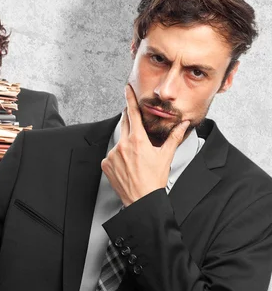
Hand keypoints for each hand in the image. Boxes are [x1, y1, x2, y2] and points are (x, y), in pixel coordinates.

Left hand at [101, 85, 189, 205]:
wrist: (142, 201)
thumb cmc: (154, 180)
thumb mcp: (166, 157)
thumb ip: (174, 137)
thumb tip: (184, 124)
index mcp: (138, 140)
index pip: (133, 113)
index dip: (129, 99)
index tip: (126, 89)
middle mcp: (122, 144)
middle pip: (125, 124)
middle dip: (131, 123)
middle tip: (138, 130)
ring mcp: (112, 154)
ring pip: (119, 141)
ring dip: (126, 145)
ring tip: (136, 160)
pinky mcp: (106, 163)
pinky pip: (112, 155)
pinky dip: (119, 157)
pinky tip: (128, 167)